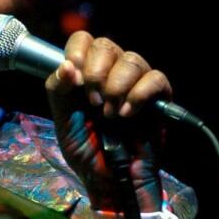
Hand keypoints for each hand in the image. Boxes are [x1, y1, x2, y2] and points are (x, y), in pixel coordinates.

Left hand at [45, 31, 171, 211]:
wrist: (110, 179)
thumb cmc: (87, 150)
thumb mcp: (63, 120)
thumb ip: (58, 91)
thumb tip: (65, 66)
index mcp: (86, 73)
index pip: (83, 40)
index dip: (77, 50)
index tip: (72, 73)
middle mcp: (112, 72)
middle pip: (106, 45)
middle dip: (95, 72)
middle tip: (92, 102)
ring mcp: (136, 82)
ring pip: (131, 59)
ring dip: (116, 87)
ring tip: (109, 115)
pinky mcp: (159, 96)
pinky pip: (155, 78)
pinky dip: (139, 95)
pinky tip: (127, 115)